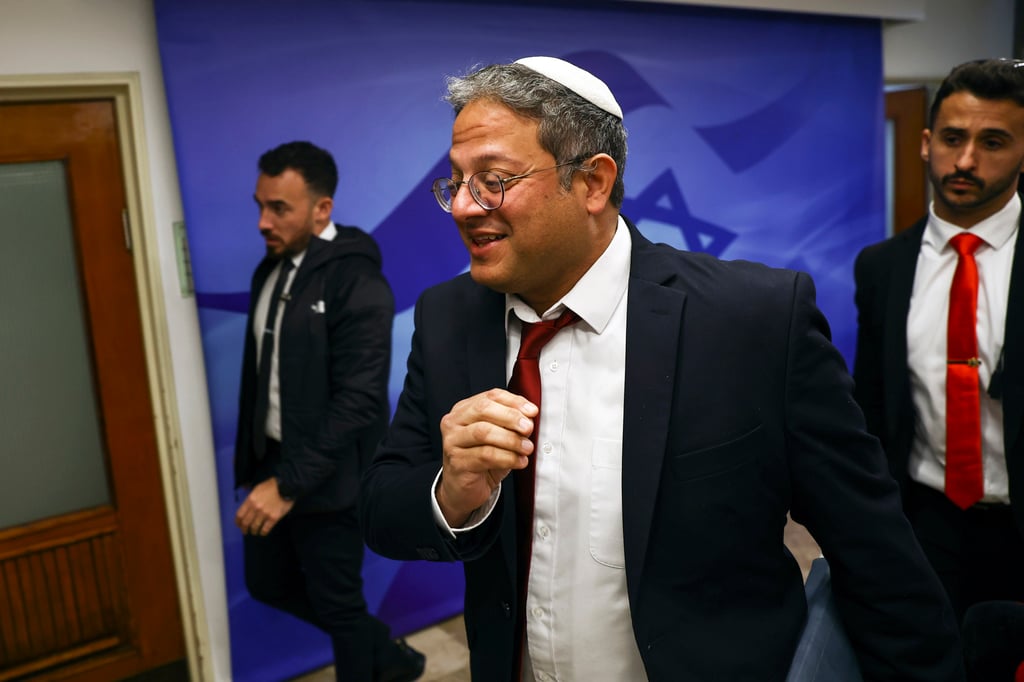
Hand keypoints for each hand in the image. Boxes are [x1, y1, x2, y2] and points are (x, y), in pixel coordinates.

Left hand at [235, 478, 294, 535]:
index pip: (240, 514)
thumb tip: (247, 505)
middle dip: (244, 529)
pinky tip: (263, 533)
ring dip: (254, 531)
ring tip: (255, 532)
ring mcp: (265, 513)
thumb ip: (251, 497)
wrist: (286, 486)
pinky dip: (263, 532)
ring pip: (255, 527)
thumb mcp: (258, 488)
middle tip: (245, 531)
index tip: (239, 525)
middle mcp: (256, 508)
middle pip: (246, 522)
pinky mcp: (274, 518)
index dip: (238, 522)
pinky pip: (266, 528)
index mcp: (250, 500)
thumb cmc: (272, 485)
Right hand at [437, 388, 536, 526]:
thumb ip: (510, 422)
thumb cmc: (482, 459)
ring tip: (527, 448)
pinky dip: (507, 458)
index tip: (532, 411)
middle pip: (483, 410)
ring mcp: (452, 442)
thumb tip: (530, 415)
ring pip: (483, 433)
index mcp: (464, 409)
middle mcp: (454, 422)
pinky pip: (484, 456)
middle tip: (528, 428)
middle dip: (510, 417)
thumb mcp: (498, 436)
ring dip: (510, 440)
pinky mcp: (456, 462)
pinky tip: (519, 462)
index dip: (513, 401)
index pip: (490, 396)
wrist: (464, 489)